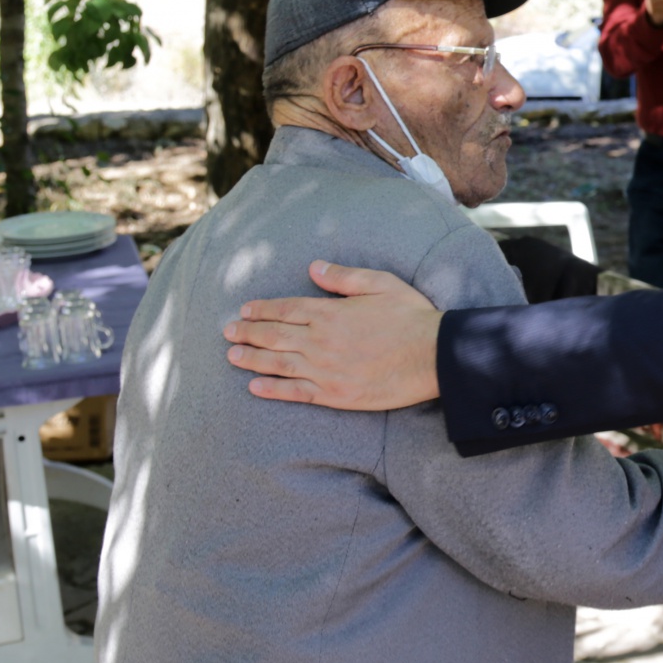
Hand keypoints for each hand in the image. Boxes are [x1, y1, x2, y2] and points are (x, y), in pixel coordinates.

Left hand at [223, 260, 443, 408]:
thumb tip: (313, 267)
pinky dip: (273, 389)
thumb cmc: (411, 316)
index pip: (286, 309)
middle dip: (248, 333)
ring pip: (278, 363)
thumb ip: (344, 277)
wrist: (434, 356)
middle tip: (228, 333)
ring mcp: (325, 370)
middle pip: (275, 336)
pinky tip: (255, 387)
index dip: (262, 310)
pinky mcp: (335, 394)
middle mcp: (321, 341)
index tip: (244, 311)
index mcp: (330, 313)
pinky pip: (296, 392)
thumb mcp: (380, 284)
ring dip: (252, 359)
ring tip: (232, 357)